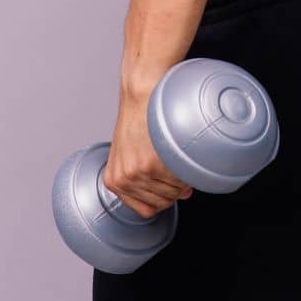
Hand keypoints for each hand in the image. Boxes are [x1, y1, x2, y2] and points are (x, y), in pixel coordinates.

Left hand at [101, 90, 196, 218]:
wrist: (142, 90)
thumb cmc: (139, 116)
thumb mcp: (133, 150)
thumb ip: (150, 178)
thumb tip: (182, 195)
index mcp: (114, 181)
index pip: (145, 210)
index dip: (163, 198)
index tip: (168, 183)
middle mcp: (124, 180)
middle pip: (162, 203)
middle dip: (174, 188)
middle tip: (174, 164)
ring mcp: (138, 173)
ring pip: (173, 193)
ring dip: (180, 178)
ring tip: (174, 153)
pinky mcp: (152, 164)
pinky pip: (179, 180)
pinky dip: (185, 168)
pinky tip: (178, 150)